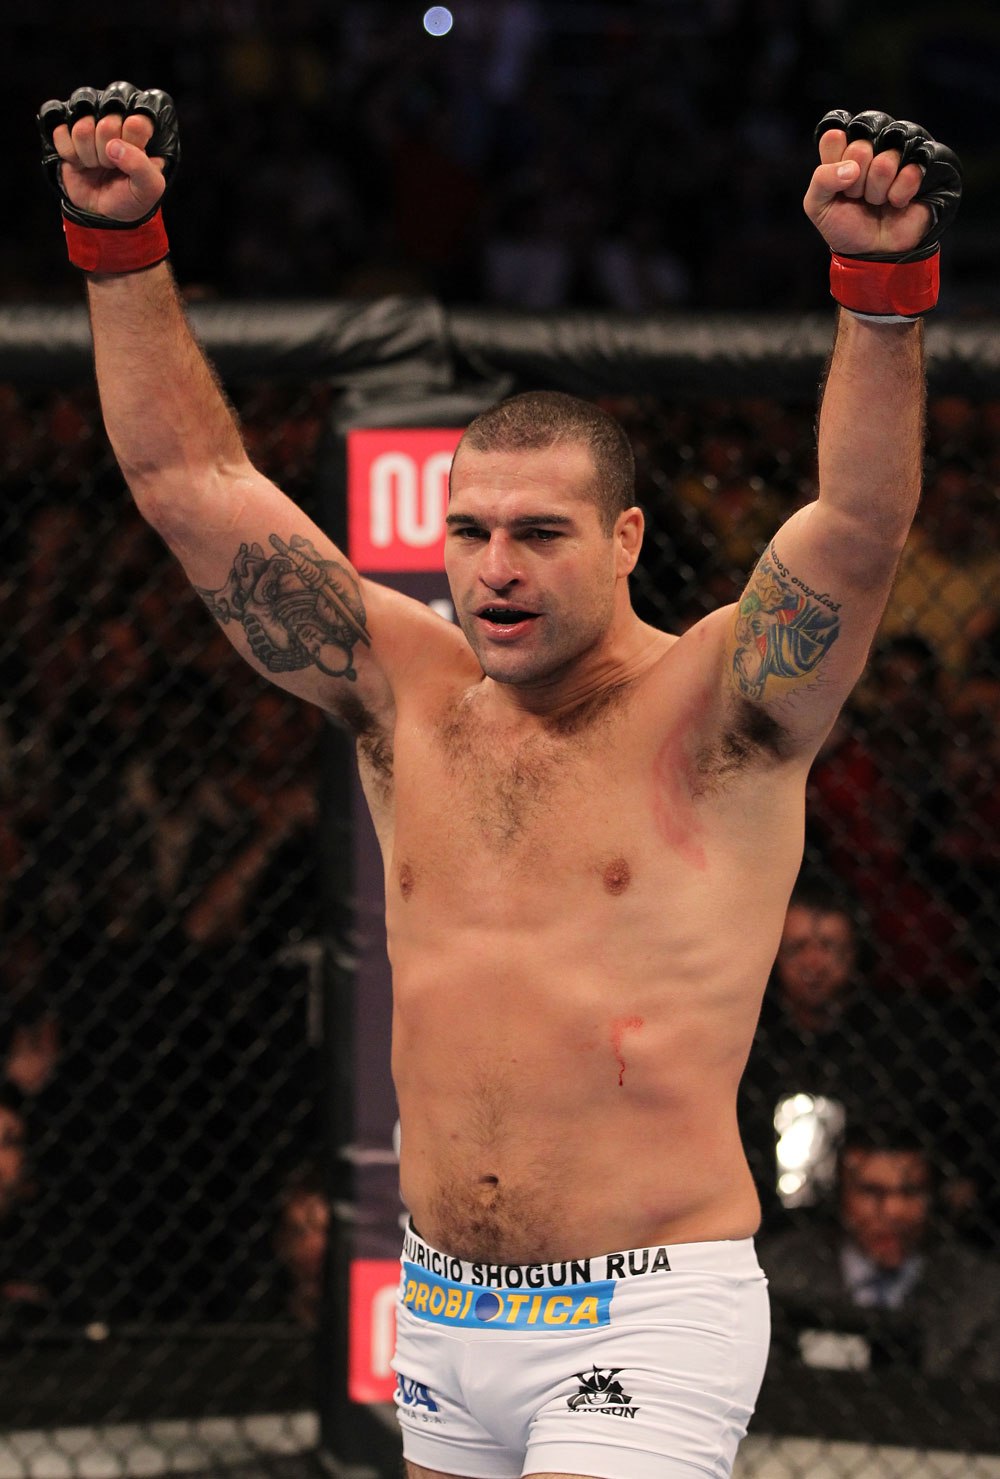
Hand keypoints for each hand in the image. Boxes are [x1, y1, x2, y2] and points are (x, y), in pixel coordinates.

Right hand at [51, 109, 163, 224]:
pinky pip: (60, 132)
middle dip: (108, 155)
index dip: (131, 146)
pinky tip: (78, 161)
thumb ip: (141, 166)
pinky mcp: (67, 131)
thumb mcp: (149, 188)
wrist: (105, 213)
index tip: (131, 160)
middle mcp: (114, 121)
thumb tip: (114, 146)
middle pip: (106, 125)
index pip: (136, 122)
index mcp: (139, 130)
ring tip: (96, 164)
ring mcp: (89, 124)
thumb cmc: (132, 197)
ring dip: (88, 156)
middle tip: (111, 166)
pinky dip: (69, 154)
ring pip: (82, 128)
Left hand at [804, 123, 929, 258]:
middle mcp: (871, 148)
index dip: (835, 165)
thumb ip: (821, 180)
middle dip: (856, 184)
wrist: (873, 252)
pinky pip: (910, 172)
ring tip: (876, 201)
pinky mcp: (919, 167)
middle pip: (860, 148)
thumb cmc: (845, 226)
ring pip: (885, 161)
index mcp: (843, 151)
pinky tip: (895, 202)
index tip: (839, 183)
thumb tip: (851, 168)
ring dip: (877, 192)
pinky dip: (898, 195)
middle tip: (858, 196)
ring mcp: (896, 156)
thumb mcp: (817, 207)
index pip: (834, 137)